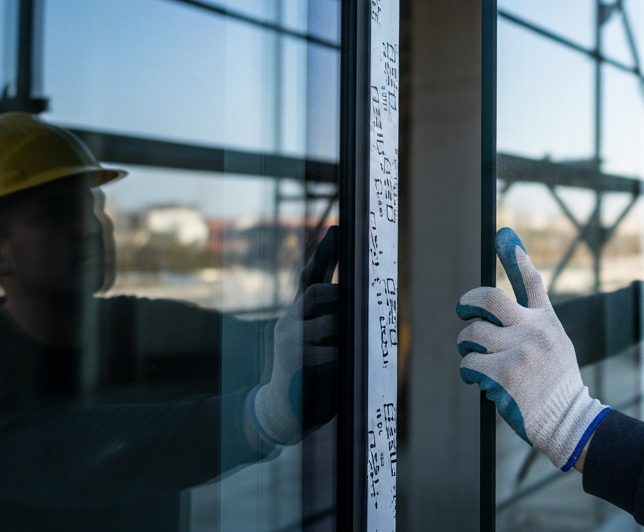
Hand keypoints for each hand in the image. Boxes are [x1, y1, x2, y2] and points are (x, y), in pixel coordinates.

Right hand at [249, 227, 338, 444]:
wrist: (280, 413)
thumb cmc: (309, 376)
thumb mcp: (321, 345)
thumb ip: (334, 324)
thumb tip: (362, 303)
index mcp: (297, 315)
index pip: (309, 277)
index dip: (323, 254)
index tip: (337, 230)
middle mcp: (289, 321)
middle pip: (315, 291)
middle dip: (338, 294)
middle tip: (356, 302)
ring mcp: (289, 340)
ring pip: (327, 321)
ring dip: (345, 332)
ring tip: (351, 346)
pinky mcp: (294, 361)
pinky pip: (328, 351)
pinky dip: (341, 358)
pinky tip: (342, 368)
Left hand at [457, 229, 608, 470]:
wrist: (568, 419)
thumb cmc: (555, 384)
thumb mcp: (555, 343)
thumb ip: (533, 322)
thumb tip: (499, 309)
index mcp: (546, 321)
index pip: (531, 281)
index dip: (515, 255)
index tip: (502, 234)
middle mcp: (534, 329)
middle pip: (490, 299)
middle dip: (468, 302)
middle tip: (462, 311)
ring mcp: (520, 350)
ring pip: (473, 333)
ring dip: (467, 347)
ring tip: (476, 361)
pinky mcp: (505, 373)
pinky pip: (470, 362)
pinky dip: (469, 371)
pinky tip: (479, 380)